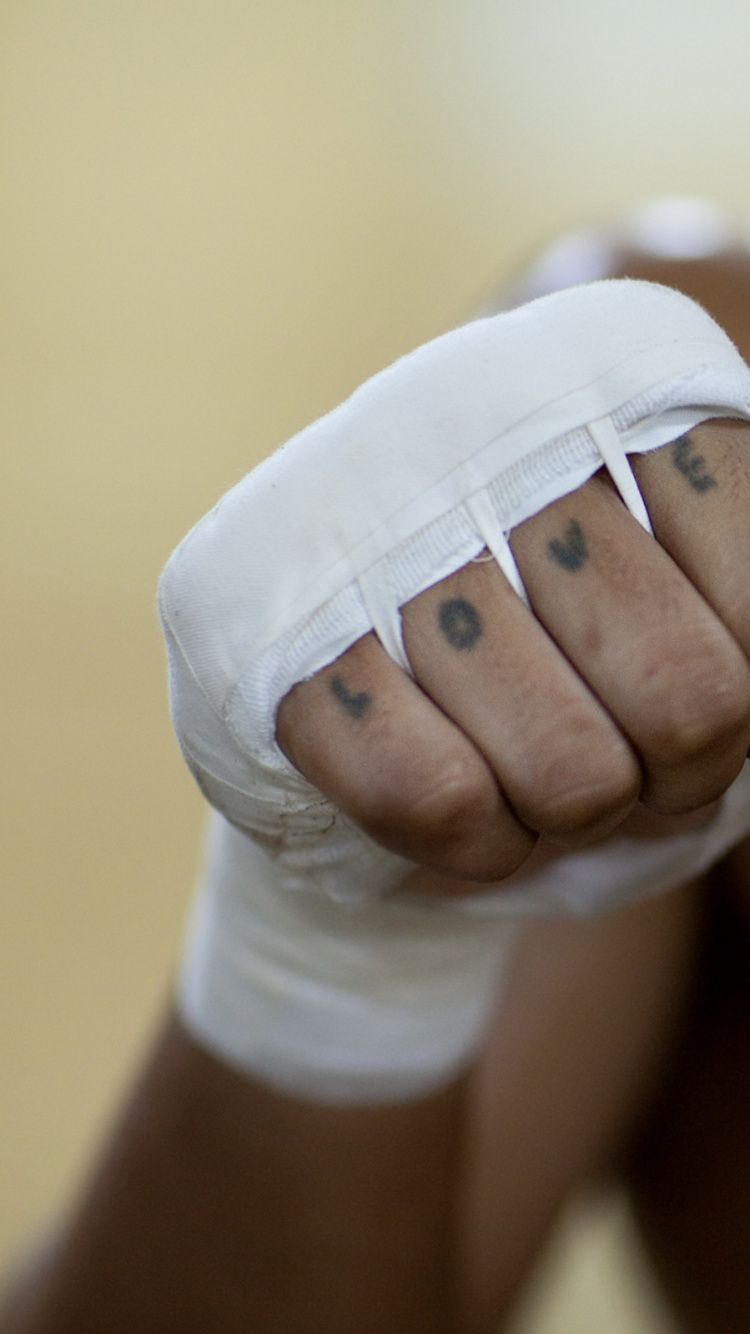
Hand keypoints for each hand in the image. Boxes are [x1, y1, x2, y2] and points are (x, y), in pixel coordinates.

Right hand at [277, 420, 749, 890]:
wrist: (359, 626)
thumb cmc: (553, 613)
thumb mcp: (679, 563)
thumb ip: (734, 596)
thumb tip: (746, 684)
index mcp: (624, 399)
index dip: (740, 697)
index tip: (687, 691)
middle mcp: (499, 444)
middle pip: (684, 700)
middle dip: (665, 774)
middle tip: (616, 752)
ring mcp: (382, 540)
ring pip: (568, 769)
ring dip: (564, 818)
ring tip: (527, 771)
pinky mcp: (285, 642)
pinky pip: (435, 798)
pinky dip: (479, 843)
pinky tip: (470, 808)